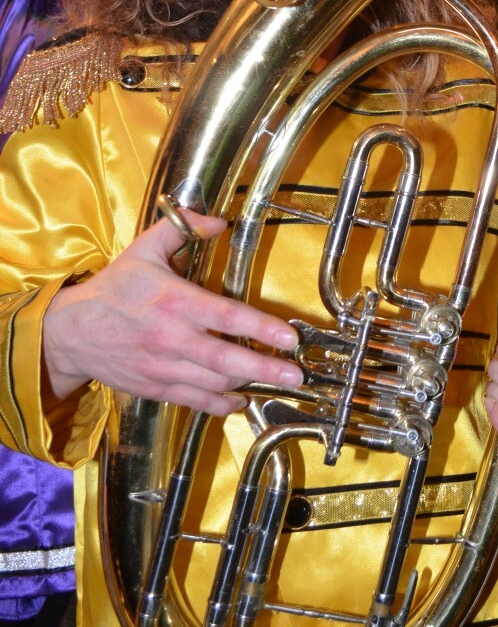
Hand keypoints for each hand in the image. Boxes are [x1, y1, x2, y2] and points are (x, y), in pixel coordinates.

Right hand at [42, 208, 302, 416]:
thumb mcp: (145, 248)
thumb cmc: (114, 287)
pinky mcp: (155, 388)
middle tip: (297, 376)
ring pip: (215, 385)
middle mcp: (172, 338)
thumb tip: (219, 222)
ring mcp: (163, 367)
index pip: (227, 318)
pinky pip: (194, 401)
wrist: (71, 331)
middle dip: (267, 369)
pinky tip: (239, 400)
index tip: (290, 337)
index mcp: (175, 302)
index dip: (262, 329)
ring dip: (248, 385)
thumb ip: (183, 230)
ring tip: (276, 384)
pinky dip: (220, 405)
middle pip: (227, 361)